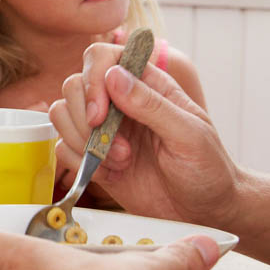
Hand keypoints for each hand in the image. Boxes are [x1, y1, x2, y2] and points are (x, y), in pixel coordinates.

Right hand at [48, 49, 241, 226]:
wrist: (204, 211)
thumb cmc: (207, 168)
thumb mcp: (190, 135)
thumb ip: (152, 105)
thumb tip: (113, 76)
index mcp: (148, 85)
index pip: (103, 58)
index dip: (93, 79)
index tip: (100, 112)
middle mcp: (121, 102)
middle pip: (74, 84)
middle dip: (84, 116)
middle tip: (114, 144)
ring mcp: (105, 130)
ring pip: (62, 113)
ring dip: (82, 140)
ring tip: (120, 160)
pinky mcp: (94, 157)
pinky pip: (63, 148)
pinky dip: (80, 163)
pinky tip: (111, 174)